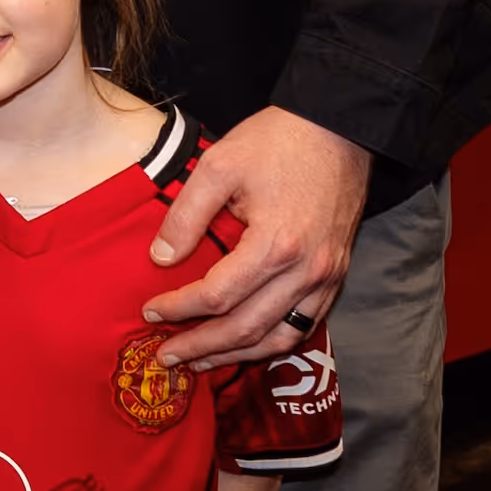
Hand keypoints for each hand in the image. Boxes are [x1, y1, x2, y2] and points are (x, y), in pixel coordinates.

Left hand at [143, 103, 368, 371]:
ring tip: (201, 362)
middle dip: (203, 347)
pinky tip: (246, 344)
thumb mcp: (219, 165)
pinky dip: (272, 341)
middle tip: (167, 357)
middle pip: (247, 327)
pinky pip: (305, 324)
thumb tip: (160, 259)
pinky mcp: (337, 274)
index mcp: (276, 244)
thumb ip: (186, 216)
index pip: (217, 295)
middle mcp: (306, 270)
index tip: (150, 311)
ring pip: (280, 337)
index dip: (179, 309)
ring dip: (238, 354)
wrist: (340, 129)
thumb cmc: (278, 141)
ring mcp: (326, 276)